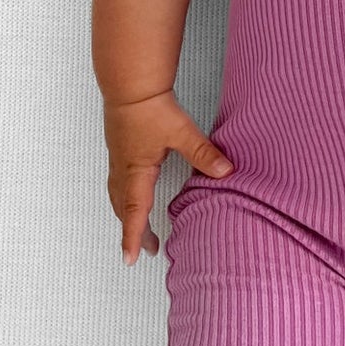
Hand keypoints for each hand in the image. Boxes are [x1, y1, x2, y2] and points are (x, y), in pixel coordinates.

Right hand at [103, 90, 233, 264]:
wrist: (129, 84)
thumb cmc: (149, 107)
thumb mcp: (180, 131)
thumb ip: (203, 152)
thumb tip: (226, 171)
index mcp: (136, 171)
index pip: (134, 212)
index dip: (132, 238)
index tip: (130, 261)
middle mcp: (123, 169)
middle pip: (125, 209)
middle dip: (134, 231)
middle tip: (145, 250)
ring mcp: (119, 160)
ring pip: (119, 196)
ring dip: (128, 215)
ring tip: (140, 229)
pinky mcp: (120, 150)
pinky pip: (119, 183)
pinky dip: (125, 198)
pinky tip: (136, 194)